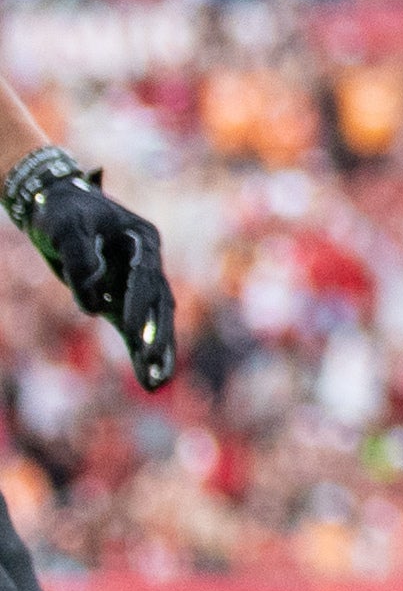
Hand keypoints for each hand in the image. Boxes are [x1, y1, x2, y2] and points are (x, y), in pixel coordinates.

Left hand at [20, 174, 175, 392]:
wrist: (55, 207)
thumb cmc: (62, 211)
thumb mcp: (65, 227)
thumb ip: (80, 259)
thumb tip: (94, 303)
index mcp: (142, 239)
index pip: (144, 274)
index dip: (139, 302)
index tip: (133, 329)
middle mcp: (147, 264)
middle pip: (159, 303)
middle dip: (158, 334)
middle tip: (155, 361)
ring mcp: (135, 284)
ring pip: (153, 322)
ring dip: (155, 351)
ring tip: (156, 383)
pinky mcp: (120, 301)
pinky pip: (134, 331)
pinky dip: (140, 354)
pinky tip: (149, 379)